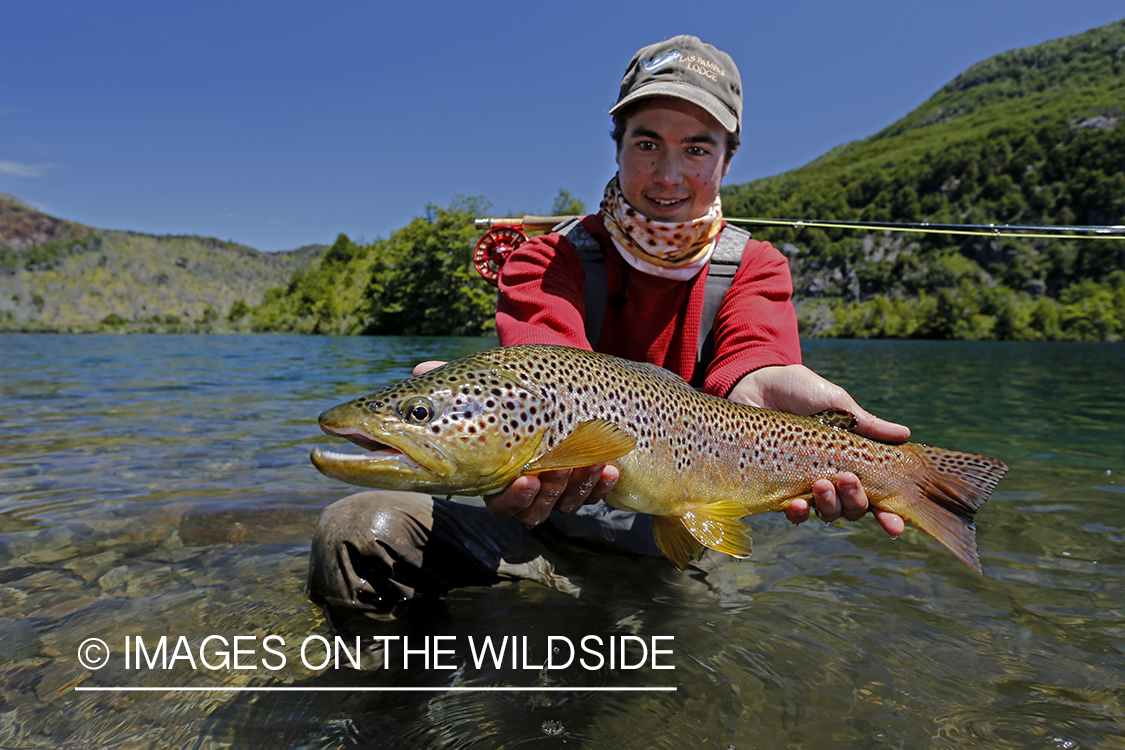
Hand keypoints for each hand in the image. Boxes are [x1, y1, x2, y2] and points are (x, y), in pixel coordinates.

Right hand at [412, 360, 618, 527]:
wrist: (559, 381)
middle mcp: (526, 490)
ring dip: (576, 487)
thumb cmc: (513, 387)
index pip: (500, 503)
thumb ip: (449, 380)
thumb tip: (420, 368)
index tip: (523, 478)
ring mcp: (557, 488)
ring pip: (565, 505)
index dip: (512, 499)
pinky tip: (609, 468)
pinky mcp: (585, 483)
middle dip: (544, 496)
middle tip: (550, 472)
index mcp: (497, 478)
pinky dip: (602, 484)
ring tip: (586, 462)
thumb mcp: (484, 381)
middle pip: (533, 512)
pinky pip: (595, 495)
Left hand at [728, 364, 908, 536]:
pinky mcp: (775, 487)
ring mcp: (803, 484)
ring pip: (826, 513)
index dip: (887, 514)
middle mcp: (831, 477)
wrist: (756, 383)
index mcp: (850, 461)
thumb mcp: (837, 403)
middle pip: (852, 509)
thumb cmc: (800, 391)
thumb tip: (904, 433)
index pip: (875, 495)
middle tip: (847, 479)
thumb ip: (866, 424)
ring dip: (829, 506)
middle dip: (855, 501)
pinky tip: (797, 505)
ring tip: (821, 484)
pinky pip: (791, 511)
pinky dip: (798, 513)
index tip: (894, 525)